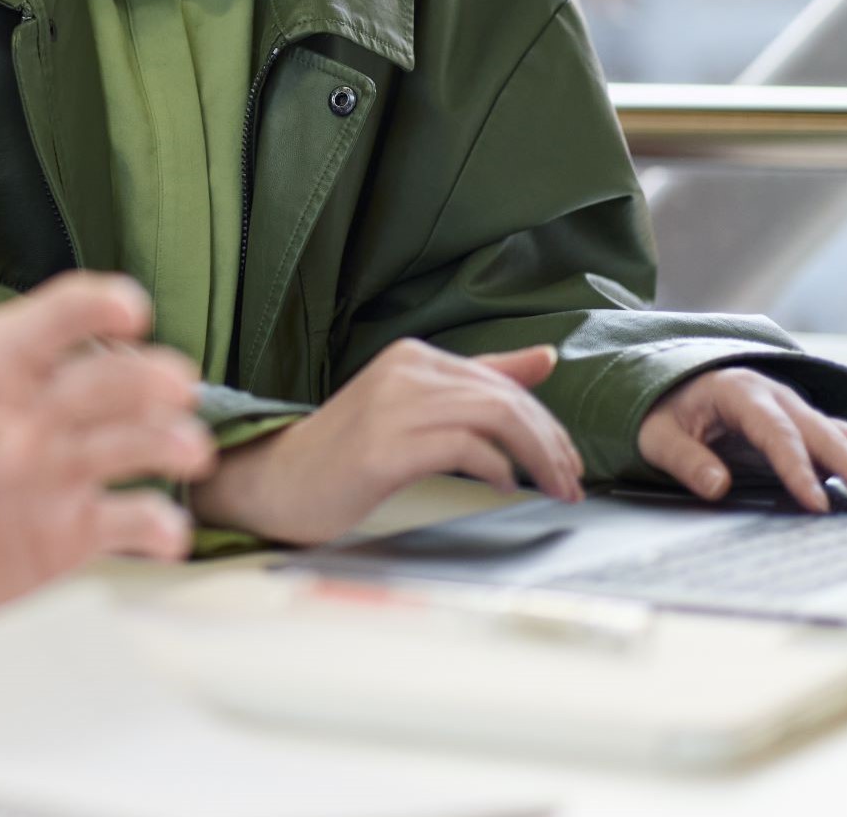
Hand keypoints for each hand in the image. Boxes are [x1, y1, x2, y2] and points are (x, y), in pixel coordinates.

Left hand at [0, 271, 211, 628]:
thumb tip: (27, 445)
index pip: (53, 320)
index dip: (94, 307)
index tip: (132, 311)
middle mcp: (43, 410)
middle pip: (106, 380)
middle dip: (143, 378)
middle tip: (175, 388)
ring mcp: (67, 468)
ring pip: (132, 442)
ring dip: (165, 440)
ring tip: (188, 452)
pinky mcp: (78, 531)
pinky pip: (130, 522)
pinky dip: (156, 526)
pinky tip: (167, 534)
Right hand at [186, 339, 583, 545]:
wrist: (275, 482)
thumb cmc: (345, 453)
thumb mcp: (416, 408)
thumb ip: (478, 381)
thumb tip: (545, 357)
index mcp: (412, 357)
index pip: (501, 381)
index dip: (546, 422)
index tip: (568, 461)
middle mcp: (404, 371)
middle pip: (504, 399)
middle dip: (550, 444)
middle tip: (571, 483)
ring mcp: (391, 407)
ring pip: (493, 417)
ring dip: (536, 458)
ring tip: (553, 489)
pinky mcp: (383, 447)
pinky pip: (463, 447)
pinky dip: (496, 468)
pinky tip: (502, 487)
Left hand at [639, 367, 846, 513]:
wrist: (670, 383)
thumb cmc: (664, 410)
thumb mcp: (656, 433)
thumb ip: (685, 459)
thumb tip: (716, 487)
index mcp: (742, 393)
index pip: (777, 435)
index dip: (799, 470)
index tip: (819, 505)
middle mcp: (781, 398)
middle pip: (829, 436)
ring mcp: (801, 411)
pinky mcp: (811, 428)